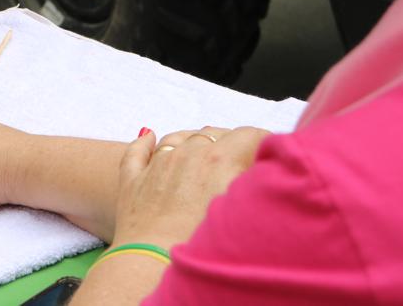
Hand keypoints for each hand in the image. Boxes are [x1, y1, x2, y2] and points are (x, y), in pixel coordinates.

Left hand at [111, 126, 269, 248]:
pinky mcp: (132, 180)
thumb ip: (257, 184)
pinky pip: (138, 151)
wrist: (155, 268)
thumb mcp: (247, 214)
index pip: (249, 135)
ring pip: (179, 138)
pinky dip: (145, 143)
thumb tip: (262, 169)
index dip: (264, 143)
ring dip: (194, 143)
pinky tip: (149, 137)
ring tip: (206, 157)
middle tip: (243, 164)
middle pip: (215, 135)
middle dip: (232, 145)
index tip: (270, 157)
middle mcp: (187, 154)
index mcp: (220, 159)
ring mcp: (156, 165)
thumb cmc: (206, 249)